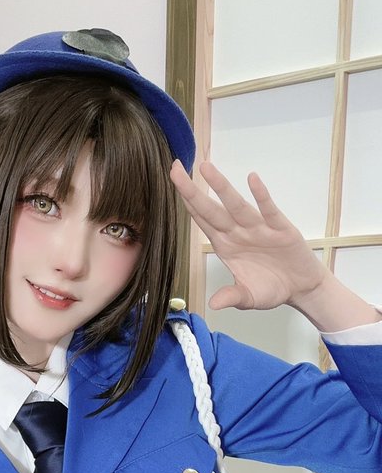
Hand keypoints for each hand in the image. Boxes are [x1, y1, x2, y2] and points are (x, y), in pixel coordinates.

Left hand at [171, 159, 326, 311]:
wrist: (300, 287)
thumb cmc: (271, 288)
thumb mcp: (249, 298)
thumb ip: (232, 297)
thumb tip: (213, 304)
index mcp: (225, 245)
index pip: (201, 220)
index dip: (186, 202)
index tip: (171, 181)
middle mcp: (237, 232)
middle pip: (211, 209)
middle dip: (192, 190)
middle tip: (176, 167)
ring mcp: (258, 228)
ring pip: (236, 205)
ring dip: (221, 187)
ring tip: (205, 168)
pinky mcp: (280, 228)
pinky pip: (268, 210)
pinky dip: (260, 195)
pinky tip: (252, 180)